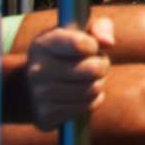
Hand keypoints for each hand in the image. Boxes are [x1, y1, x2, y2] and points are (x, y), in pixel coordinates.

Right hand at [24, 16, 115, 130]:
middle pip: (93, 69)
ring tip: (88, 79)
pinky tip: (82, 95)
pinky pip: (87, 107)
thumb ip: (100, 28)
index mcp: (43, 44)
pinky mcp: (45, 116)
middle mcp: (36, 70)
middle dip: (102, 66)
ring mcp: (39, 95)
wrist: (36, 87)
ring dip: (98, 84)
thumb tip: (108, 43)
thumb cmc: (69, 53)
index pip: (80, 44)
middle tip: (96, 64)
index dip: (94, 46)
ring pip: (92, 89)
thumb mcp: (83, 32)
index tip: (91, 46)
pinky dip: (92, 101)